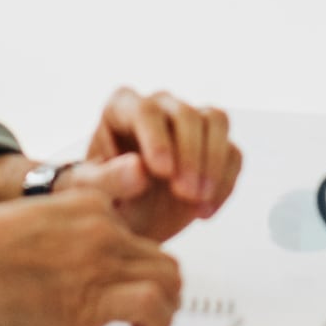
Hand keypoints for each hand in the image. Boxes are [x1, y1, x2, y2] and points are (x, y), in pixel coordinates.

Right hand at [0, 189, 182, 325]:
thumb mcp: (36, 222)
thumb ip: (69, 237)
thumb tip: (80, 272)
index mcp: (89, 204)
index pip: (140, 236)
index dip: (142, 268)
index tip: (134, 286)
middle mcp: (102, 227)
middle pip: (163, 258)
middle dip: (163, 289)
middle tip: (148, 311)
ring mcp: (100, 260)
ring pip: (169, 280)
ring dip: (166, 308)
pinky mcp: (93, 297)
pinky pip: (154, 306)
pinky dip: (159, 323)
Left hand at [74, 88, 243, 241]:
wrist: (126, 218)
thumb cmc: (103, 198)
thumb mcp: (92, 195)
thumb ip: (109, 180)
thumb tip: (140, 168)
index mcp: (122, 108)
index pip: (145, 110)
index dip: (157, 139)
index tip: (163, 172)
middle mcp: (159, 107)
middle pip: (186, 113)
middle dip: (190, 155)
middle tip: (185, 193)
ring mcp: (190, 122)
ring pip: (216, 121)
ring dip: (214, 162)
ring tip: (199, 201)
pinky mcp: (214, 144)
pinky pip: (233, 153)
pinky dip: (225, 183)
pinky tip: (205, 212)